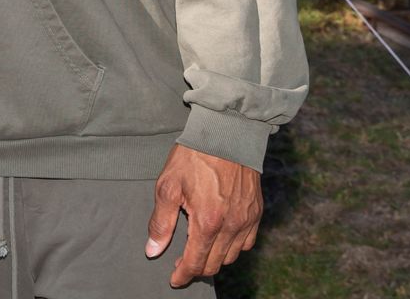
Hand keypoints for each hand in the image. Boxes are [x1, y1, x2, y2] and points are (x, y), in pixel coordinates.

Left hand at [147, 144, 262, 286]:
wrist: (226, 132)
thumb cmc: (194, 156)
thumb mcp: (168, 185)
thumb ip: (161, 222)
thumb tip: (153, 250)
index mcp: (207, 222)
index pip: (195, 263)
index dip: (182, 275)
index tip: (174, 279)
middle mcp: (231, 226)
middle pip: (214, 264)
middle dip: (196, 268)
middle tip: (182, 263)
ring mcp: (246, 220)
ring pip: (231, 257)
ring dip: (215, 259)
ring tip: (199, 249)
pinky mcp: (256, 211)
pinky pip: (247, 243)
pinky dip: (233, 247)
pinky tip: (221, 238)